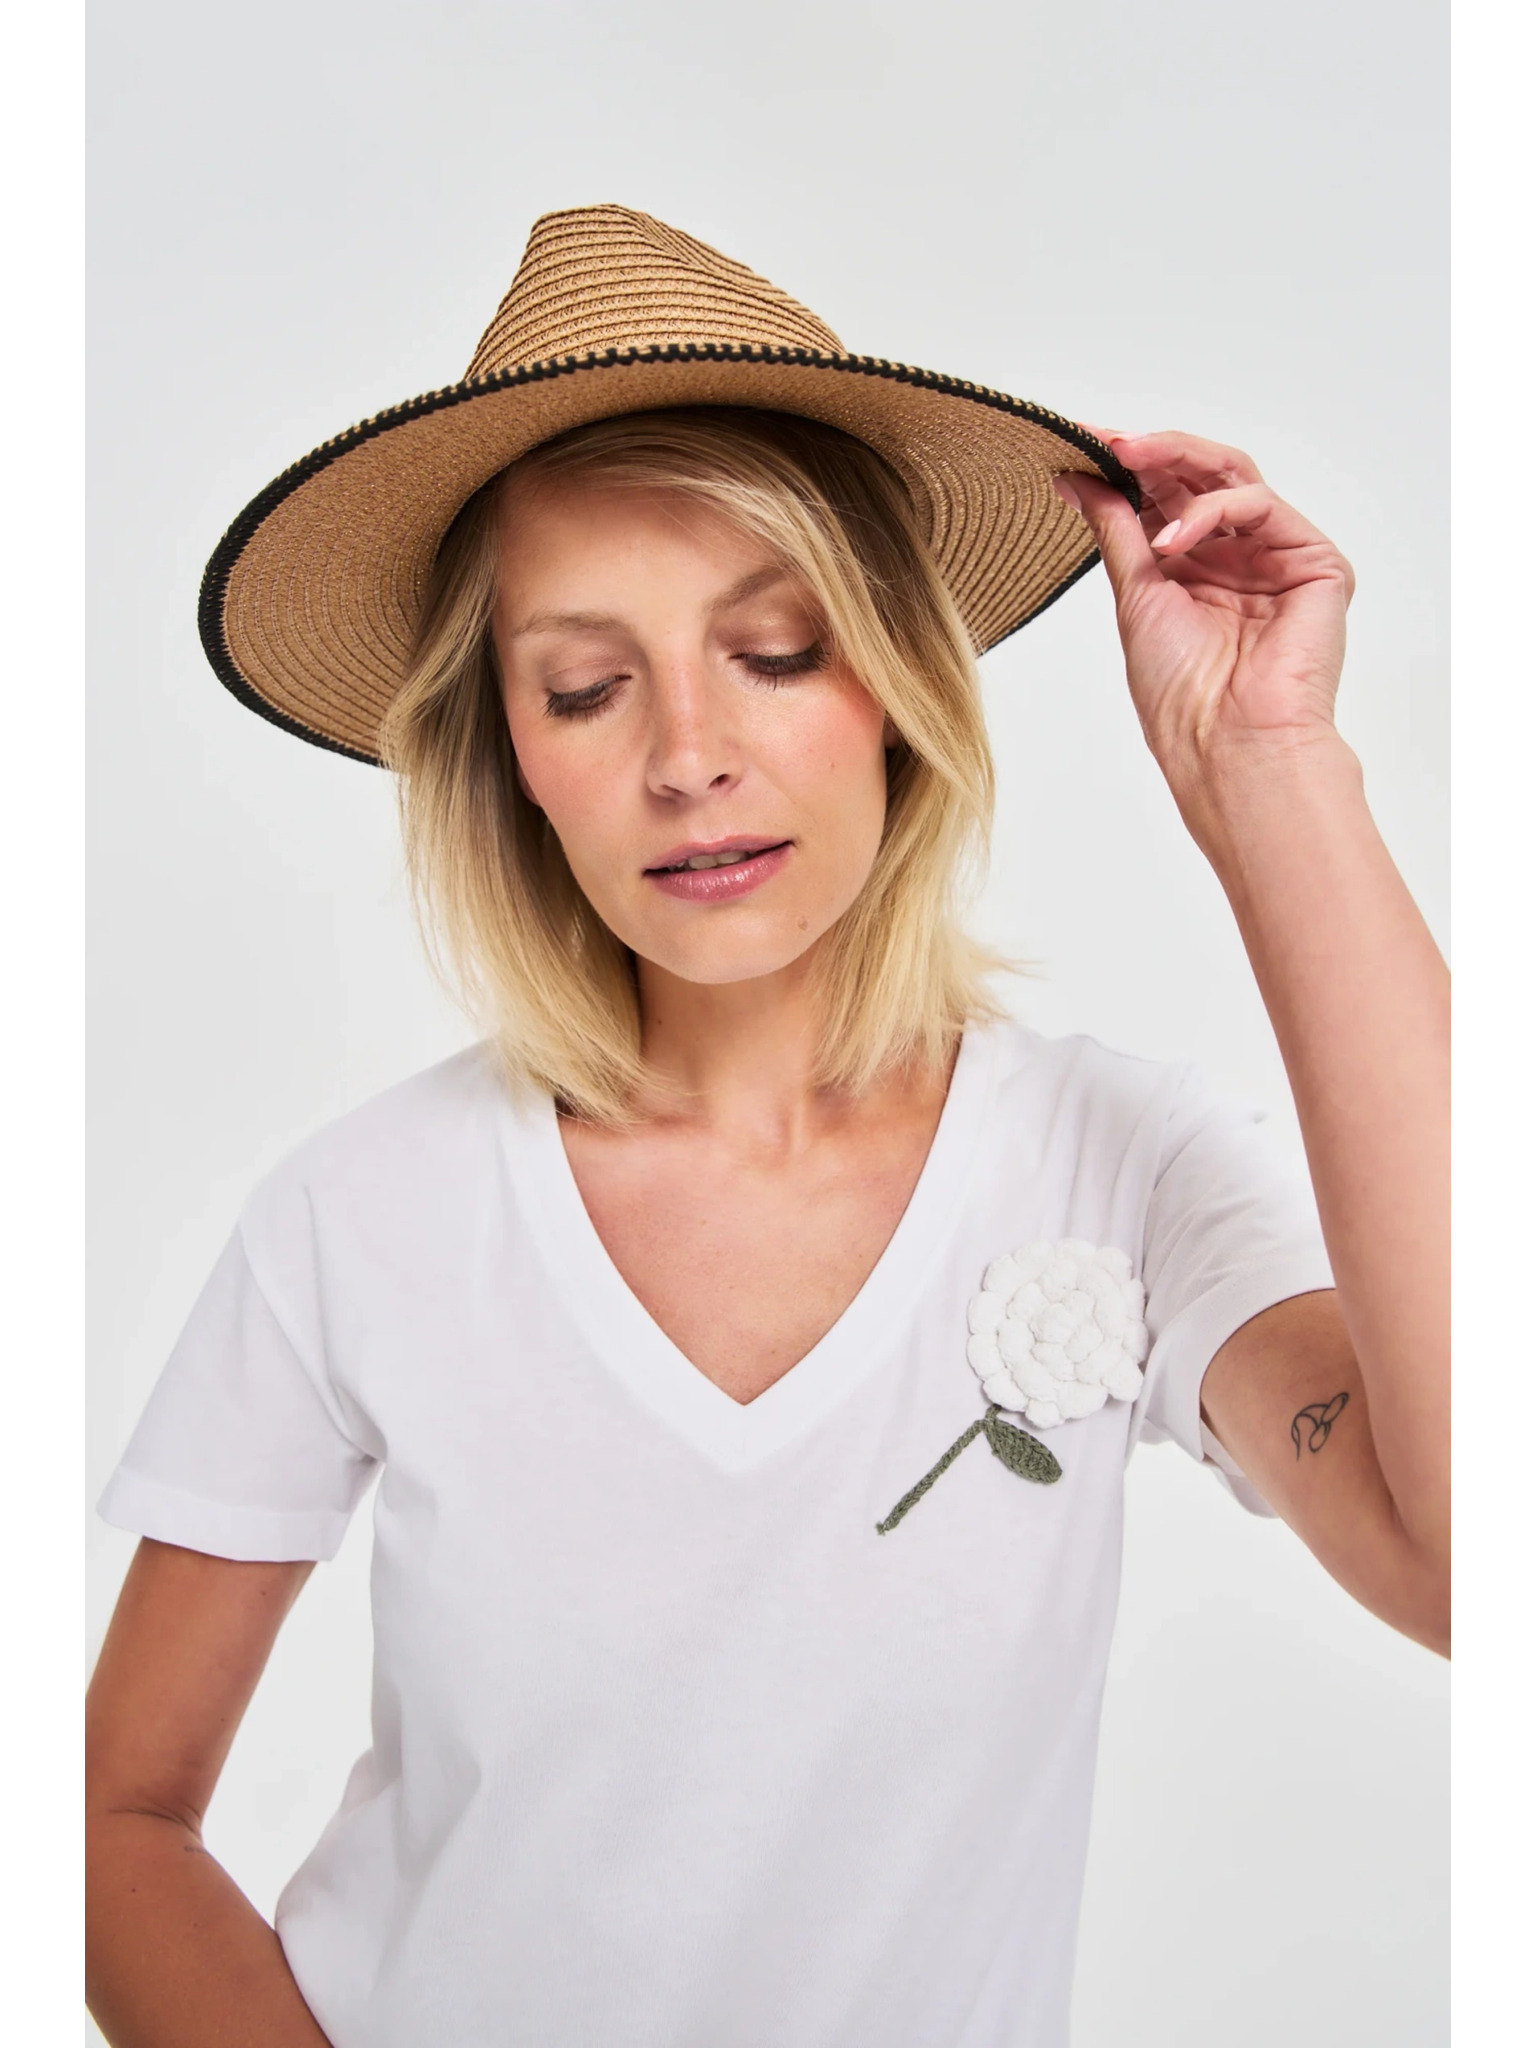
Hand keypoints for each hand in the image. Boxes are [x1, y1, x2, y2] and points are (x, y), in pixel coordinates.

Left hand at [1055, 430, 1354, 796]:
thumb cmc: (1183, 694)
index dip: (1127, 469)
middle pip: (1201, 477)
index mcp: (1194, 570)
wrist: (1228, 743)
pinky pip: (1262, 508)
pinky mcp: (1315, 562)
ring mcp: (1277, 557)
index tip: (1084, 445)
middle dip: (1154, 453)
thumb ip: (1116, 529)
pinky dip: (1213, 510)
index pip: (1165, 498)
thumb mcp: (1134, 594)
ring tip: (1130, 464)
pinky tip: (1173, 538)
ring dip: (1178, 463)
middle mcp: (1236, 558)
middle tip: (1110, 440)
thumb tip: (1078, 478)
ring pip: (1234, 477)